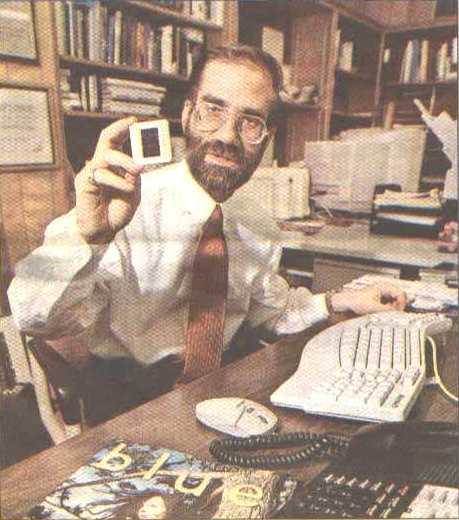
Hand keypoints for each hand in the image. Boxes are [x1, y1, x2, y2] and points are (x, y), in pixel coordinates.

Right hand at [75, 117, 143, 243]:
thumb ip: (134, 180)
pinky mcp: (84, 182)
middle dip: (119, 129)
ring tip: (138, 170)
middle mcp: (102, 165)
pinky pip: (100, 174)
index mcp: (115, 166)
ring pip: (105, 155)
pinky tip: (126, 189)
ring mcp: (92, 173)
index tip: (135, 121)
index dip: (123, 129)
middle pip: (105, 139)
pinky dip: (117, 180)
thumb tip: (136, 165)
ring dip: (125, 160)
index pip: (116, 142)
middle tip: (134, 127)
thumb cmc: (117, 212)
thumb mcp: (133, 195)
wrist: (104, 232)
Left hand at [331, 283, 406, 314]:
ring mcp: (382, 294)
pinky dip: (389, 309)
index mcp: (384, 286)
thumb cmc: (356, 301)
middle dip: (398, 306)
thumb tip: (397, 314)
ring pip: (395, 301)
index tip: (399, 311)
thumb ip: (387, 310)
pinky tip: (383, 311)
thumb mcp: (373, 307)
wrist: (347, 302)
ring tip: (386, 312)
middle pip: (399, 297)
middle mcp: (384, 289)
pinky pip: (390, 304)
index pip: (401, 294)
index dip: (401, 303)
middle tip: (393, 313)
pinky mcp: (380, 299)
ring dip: (393, 308)